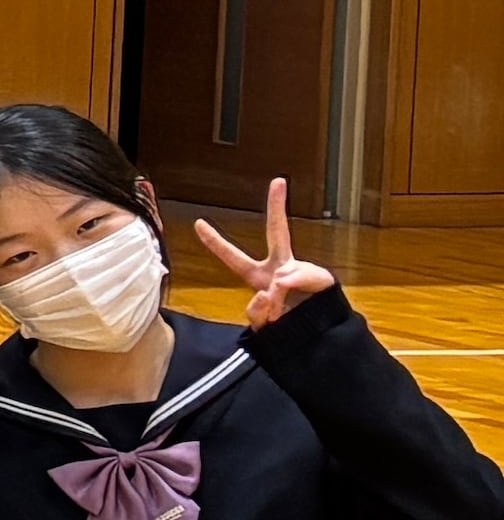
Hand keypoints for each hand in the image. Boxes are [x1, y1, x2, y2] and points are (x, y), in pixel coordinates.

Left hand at [192, 176, 339, 331]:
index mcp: (260, 275)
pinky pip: (294, 285)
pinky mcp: (321, 280)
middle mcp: (281, 268)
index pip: (233, 257)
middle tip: (279, 182)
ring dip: (276, 302)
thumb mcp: (263, 324)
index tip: (197, 223)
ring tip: (282, 313)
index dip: (215, 242)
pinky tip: (290, 310)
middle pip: (277, 232)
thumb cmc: (290, 327)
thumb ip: (258, 312)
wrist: (322, 337)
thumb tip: (271, 291)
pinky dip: (287, 302)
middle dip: (277, 207)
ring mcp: (300, 272)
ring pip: (280, 279)